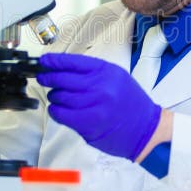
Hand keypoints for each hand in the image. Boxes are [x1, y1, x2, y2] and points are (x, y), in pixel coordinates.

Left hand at [37, 53, 161, 160]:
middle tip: (43, 79)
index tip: (44, 62)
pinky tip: (57, 110)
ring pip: (61, 96)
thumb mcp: (117, 78)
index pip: (73, 62)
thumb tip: (65, 69)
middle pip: (63, 78)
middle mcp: (101, 85)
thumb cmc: (132, 104)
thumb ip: (94, 73)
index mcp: (107, 71)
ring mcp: (95, 104)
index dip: (55, 61)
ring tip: (55, 97)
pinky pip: (62, 114)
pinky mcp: (90, 122)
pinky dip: (56, 111)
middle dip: (49, 78)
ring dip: (54, 97)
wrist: (147, 128)